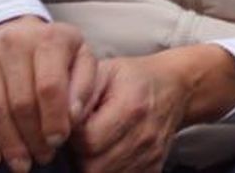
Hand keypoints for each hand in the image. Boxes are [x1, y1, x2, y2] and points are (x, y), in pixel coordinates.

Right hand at [0, 15, 96, 171]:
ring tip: (23, 164)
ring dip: (10, 143)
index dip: (53, 119)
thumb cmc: (61, 54)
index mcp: (51, 39)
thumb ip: (84, 86)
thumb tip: (73, 117)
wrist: (23, 35)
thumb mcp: (82, 60)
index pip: (50, 86)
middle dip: (32, 137)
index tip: (59, 141)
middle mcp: (16, 43)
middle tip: (44, 157)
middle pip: (21, 102)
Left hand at [73, 52, 194, 172]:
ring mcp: (152, 153)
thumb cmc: (131, 79)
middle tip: (79, 140)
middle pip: (94, 165)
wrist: (174, 86)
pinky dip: (109, 171)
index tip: (72, 126)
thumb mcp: (103, 72)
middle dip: (78, 156)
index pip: (88, 141)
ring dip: (91, 165)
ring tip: (93, 146)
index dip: (71, 137)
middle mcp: (145, 134)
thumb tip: (60, 123)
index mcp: (131, 107)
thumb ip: (78, 93)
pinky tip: (108, 154)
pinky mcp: (154, 167)